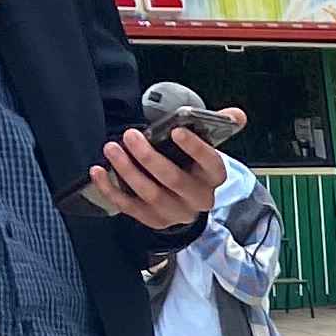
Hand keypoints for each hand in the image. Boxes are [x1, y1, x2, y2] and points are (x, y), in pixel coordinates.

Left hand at [82, 119, 233, 229]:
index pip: (210, 164)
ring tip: (111, 148)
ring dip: (128, 170)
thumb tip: (237, 114)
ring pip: (150, 194)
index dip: (195, 148)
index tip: (176, 131)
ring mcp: (175, 212)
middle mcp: (198, 199)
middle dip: (149, 157)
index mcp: (213, 177)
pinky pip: (129, 207)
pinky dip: (111, 189)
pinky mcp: (153, 220)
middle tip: (130, 135)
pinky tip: (98, 171)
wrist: (184, 202)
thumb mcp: (204, 149)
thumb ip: (218, 127)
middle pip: (174, 180)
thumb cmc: (191, 167)